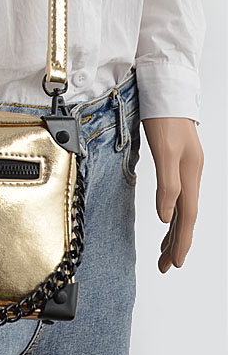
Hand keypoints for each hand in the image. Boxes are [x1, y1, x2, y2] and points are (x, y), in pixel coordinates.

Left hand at [141, 117, 203, 272]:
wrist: (165, 89)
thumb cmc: (164, 117)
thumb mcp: (164, 151)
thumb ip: (167, 185)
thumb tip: (166, 218)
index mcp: (190, 175)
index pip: (186, 218)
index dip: (181, 242)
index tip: (175, 264)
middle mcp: (191, 174)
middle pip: (185, 217)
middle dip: (176, 243)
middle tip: (166, 266)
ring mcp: (186, 167)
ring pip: (182, 208)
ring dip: (174, 231)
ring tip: (164, 251)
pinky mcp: (177, 160)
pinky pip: (178, 196)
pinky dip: (173, 212)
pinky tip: (167, 217)